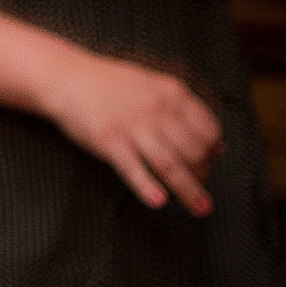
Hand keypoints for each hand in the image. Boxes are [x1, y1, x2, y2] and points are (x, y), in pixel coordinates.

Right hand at [42, 50, 221, 213]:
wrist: (67, 77)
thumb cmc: (111, 84)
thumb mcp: (154, 86)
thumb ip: (185, 111)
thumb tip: (219, 146)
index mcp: (171, 93)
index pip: (208, 129)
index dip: (214, 150)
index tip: (211, 161)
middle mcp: (156, 109)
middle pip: (193, 151)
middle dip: (203, 173)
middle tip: (201, 186)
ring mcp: (132, 126)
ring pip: (170, 165)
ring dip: (189, 190)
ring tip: (201, 208)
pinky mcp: (109, 142)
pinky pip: (133, 169)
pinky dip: (147, 187)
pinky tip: (159, 201)